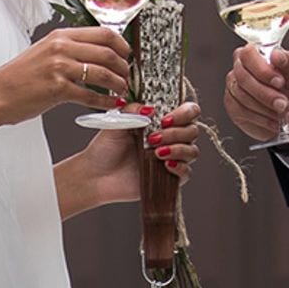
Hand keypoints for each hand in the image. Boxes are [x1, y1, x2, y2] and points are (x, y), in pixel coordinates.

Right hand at [0, 25, 131, 123]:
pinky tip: (109, 104)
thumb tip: (96, 53)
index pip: (103, 32)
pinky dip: (105, 101)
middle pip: (107, 52)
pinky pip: (90, 95)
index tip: (127, 54)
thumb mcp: (44, 51)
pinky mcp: (57, 88)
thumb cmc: (18, 77)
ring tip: (122, 90)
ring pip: (103, 73)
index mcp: (61, 35)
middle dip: (124, 66)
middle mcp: (61, 47)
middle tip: (128, 75)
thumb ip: (69, 48)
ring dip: (118, 83)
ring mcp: (59, 67)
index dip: (121, 44)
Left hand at [81, 101, 201, 204]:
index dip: (183, 112)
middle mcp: (169, 137)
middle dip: (176, 133)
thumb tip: (150, 109)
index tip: (166, 119)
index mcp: (160, 120)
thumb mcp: (116, 122)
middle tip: (154, 138)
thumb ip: (132, 110)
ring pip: (192, 151)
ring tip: (157, 152)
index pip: (188, 111)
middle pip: (193, 130)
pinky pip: (187, 173)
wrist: (95, 175)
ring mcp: (171, 157)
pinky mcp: (169, 178)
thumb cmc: (105, 148)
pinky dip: (181, 168)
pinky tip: (166, 165)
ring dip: (178, 149)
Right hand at [224, 45, 288, 141]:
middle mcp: (239, 69)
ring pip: (243, 98)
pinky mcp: (233, 107)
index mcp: (254, 54)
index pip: (248, 55)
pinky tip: (275, 122)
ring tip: (285, 115)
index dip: (263, 70)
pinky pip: (242, 114)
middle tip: (284, 104)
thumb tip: (277, 55)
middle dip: (266, 94)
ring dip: (267, 110)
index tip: (280, 82)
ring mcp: (233, 88)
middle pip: (244, 79)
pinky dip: (262, 120)